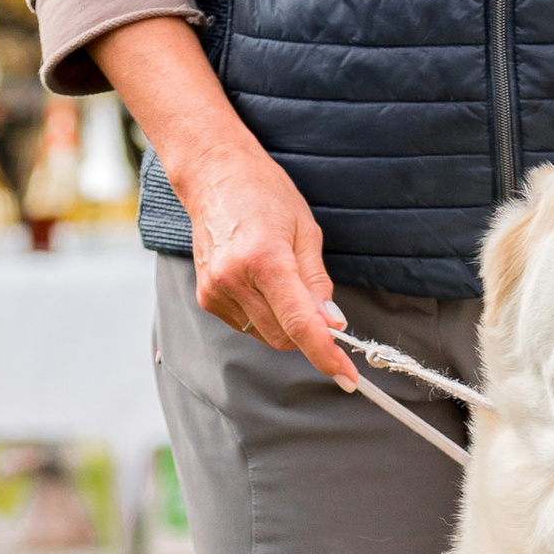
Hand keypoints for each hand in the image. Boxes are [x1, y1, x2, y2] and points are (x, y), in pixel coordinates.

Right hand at [90, 13, 353, 383]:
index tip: (347, 377)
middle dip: (310, 334)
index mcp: (265, 259)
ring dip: (287, 325)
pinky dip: (265, 316)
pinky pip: (247, 325)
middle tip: (325, 312)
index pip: (300, 323)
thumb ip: (318, 283)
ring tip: (286, 282)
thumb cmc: (267, 195)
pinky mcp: (206, 297)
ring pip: (265, 335)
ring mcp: (216, 290)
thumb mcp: (306, 231)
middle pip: (284, 336)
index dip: (326, 355)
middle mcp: (235, 279)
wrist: (216, 177)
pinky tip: (264, 284)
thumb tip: (333, 325)